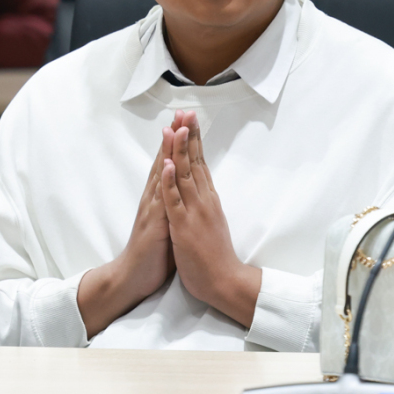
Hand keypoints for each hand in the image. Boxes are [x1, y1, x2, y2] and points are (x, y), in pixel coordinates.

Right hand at [77, 127, 176, 336]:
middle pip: (164, 162)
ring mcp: (152, 210)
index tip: (189, 121)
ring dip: (166, 151)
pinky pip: (158, 201)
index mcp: (161, 199)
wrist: (133, 277)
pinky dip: (161, 183)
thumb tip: (182, 191)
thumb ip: (172, 204)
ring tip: (174, 128)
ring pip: (160, 175)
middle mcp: (155, 199)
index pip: (170, 164)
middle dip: (174, 137)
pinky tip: (164, 166)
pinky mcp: (153, 225)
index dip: (180, 143)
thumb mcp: (168, 222)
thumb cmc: (154, 252)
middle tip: (182, 112)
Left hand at [161, 110, 259, 326]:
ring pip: (185, 175)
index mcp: (209, 200)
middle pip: (195, 162)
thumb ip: (207, 205)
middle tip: (187, 111)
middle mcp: (204, 200)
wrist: (225, 281)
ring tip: (176, 127)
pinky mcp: (184, 226)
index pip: (201, 164)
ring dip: (180, 150)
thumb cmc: (217, 257)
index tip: (190, 121)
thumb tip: (206, 191)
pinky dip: (170, 181)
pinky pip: (175, 201)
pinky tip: (168, 164)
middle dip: (189, 136)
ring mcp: (194, 212)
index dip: (195, 142)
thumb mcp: (212, 224)